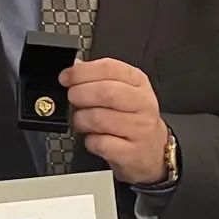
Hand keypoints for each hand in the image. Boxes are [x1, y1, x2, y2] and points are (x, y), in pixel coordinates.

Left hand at [61, 57, 168, 184]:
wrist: (152, 148)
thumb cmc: (131, 116)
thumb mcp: (122, 90)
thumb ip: (98, 77)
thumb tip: (75, 67)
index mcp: (138, 82)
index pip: (109, 68)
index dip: (81, 72)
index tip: (66, 78)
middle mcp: (142, 103)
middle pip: (104, 92)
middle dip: (79, 94)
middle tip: (72, 98)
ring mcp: (139, 129)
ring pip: (98, 119)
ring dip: (81, 119)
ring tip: (83, 121)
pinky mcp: (131, 152)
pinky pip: (99, 143)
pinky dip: (89, 141)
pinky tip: (94, 138)